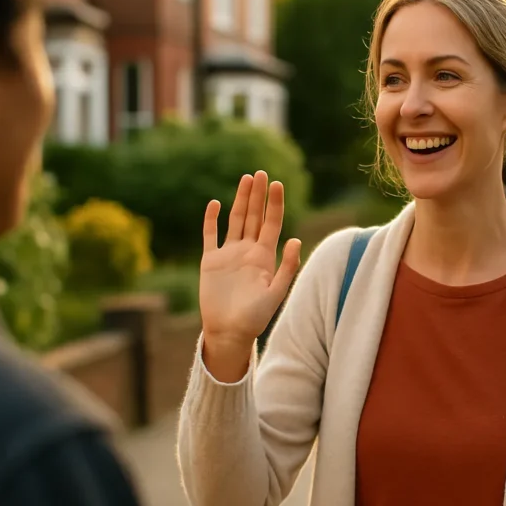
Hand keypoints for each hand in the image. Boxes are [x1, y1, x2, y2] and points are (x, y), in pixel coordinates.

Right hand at [199, 171, 301, 350]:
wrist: (229, 332)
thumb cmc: (255, 318)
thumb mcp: (275, 293)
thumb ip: (287, 267)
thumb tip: (295, 239)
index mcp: (265, 257)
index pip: (272, 223)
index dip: (274, 203)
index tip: (277, 184)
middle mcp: (248, 251)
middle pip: (254, 216)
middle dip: (257, 195)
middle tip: (260, 173)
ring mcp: (229, 254)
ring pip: (235, 220)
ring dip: (240, 200)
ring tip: (246, 179)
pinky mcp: (210, 261)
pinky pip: (210, 235)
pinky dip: (211, 219)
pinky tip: (215, 203)